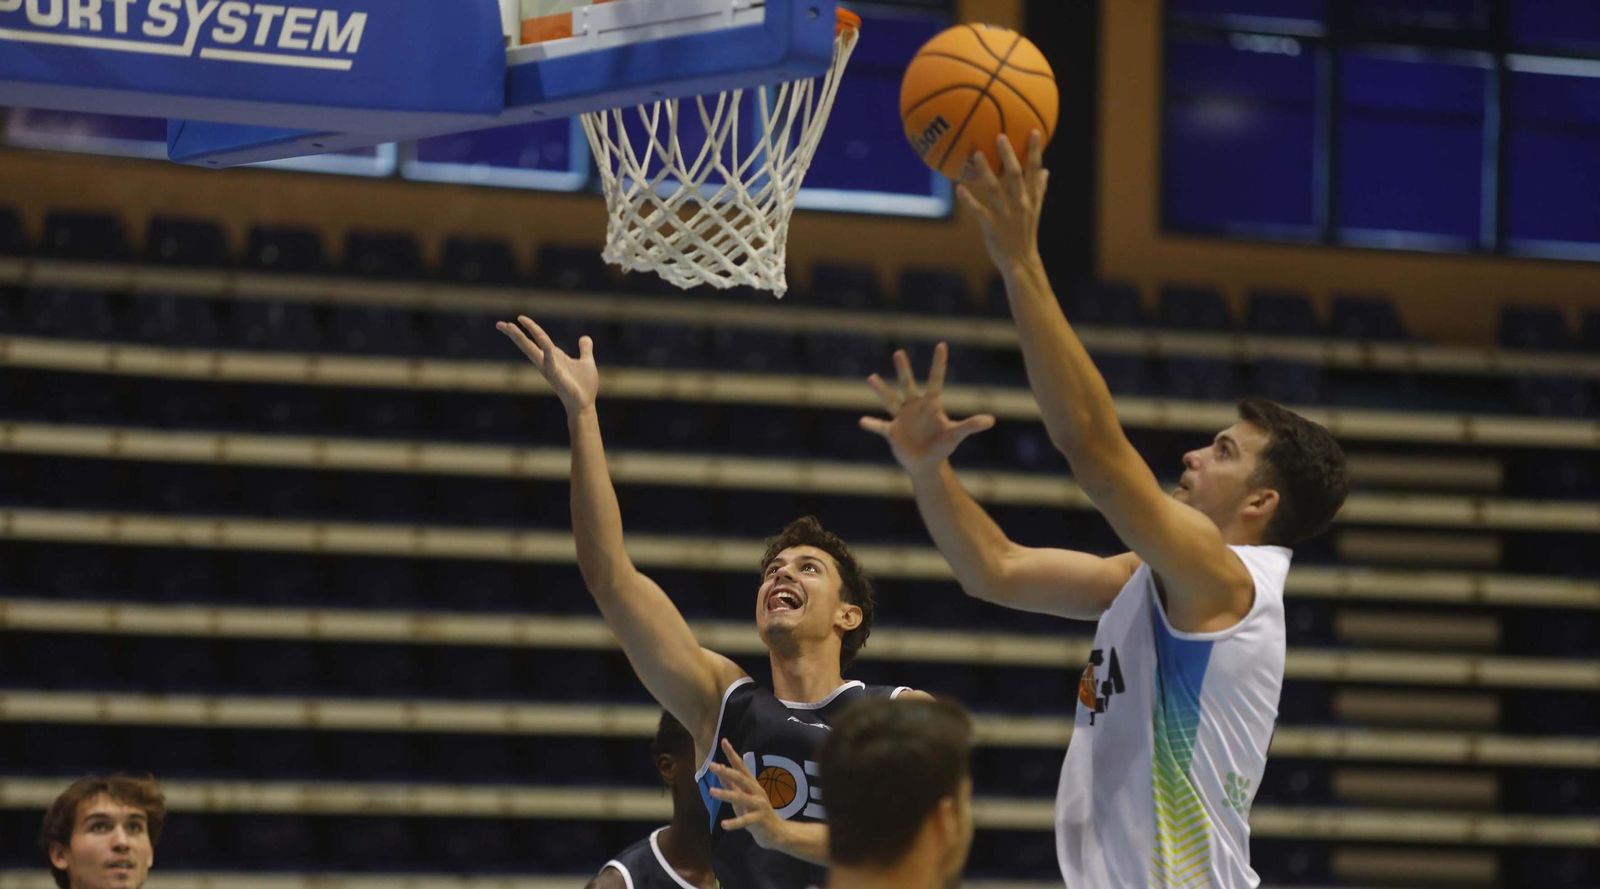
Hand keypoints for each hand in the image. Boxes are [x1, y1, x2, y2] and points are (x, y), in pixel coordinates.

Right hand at [497, 315, 598, 413]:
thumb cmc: (584, 386)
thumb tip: (585, 337)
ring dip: (519, 337)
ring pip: (530, 349)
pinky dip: (546, 348)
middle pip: (526, 344)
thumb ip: (585, 349)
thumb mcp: (586, 362)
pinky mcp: (554, 374)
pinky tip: (542, 339)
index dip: (529, 328)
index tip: (519, 317)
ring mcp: (548, 368)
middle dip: (513, 334)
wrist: (585, 404)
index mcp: (553, 356)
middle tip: (499, 324)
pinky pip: (549, 358)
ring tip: (509, 326)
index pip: (538, 339)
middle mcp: (546, 361)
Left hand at [707, 738, 787, 850]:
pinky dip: (734, 823)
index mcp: (752, 785)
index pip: (741, 766)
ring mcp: (759, 805)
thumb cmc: (757, 814)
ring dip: (725, 794)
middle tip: (712, 766)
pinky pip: (745, 821)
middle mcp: (756, 792)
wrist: (777, 833)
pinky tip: (724, 824)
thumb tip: (720, 769)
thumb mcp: (742, 798)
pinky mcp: (759, 820)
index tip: (724, 741)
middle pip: (741, 778)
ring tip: (711, 792)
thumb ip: (731, 785)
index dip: (732, 754)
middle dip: (726, 771)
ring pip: (741, 797)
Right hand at [860, 343, 994, 475]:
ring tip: (872, 378)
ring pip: (890, 400)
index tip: (941, 345)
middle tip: (899, 352)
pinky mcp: (892, 432)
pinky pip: (881, 427)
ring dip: (881, 390)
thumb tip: (991, 420)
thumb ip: (971, 425)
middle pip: (908, 384)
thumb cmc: (941, 445)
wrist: (925, 462)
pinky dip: (873, 424)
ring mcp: (901, 417)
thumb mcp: (956, 435)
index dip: (939, 363)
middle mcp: (913, 406)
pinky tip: (863, 421)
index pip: (935, 379)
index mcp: (930, 404)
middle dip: (904, 370)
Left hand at [957, 130, 1048, 273]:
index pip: (1035, 170)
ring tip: (976, 155)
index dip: (1034, 151)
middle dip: (1008, 155)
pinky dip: (968, 200)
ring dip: (985, 172)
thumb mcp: (1036, 210)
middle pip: (1015, 176)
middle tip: (1000, 135)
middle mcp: (1020, 204)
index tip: (1033, 130)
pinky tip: (958, 188)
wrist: (1022, 262)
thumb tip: (1046, 170)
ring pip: (994, 189)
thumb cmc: (1026, 232)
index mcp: (1031, 198)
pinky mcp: (992, 227)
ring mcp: (1006, 215)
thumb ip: (1039, 189)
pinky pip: (979, 211)